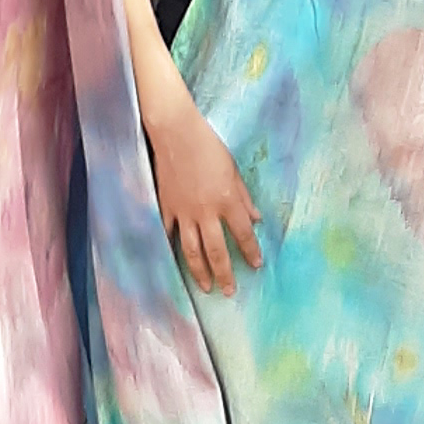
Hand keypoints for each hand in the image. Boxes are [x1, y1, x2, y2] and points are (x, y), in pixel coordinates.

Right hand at [145, 99, 262, 296]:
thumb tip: (256, 219)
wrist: (176, 132)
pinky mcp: (166, 208)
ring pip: (192, 251)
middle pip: (217, 251)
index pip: (243, 234)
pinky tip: (175, 263)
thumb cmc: (208, 146)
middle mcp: (206, 212)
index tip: (256, 265)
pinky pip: (169, 235)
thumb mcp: (233, 169)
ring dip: (200, 272)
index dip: (251, 252)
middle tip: (230, 291)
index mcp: (226, 200)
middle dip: (225, 274)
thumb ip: (244, 197)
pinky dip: (172, 250)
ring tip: (207, 287)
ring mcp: (184, 213)